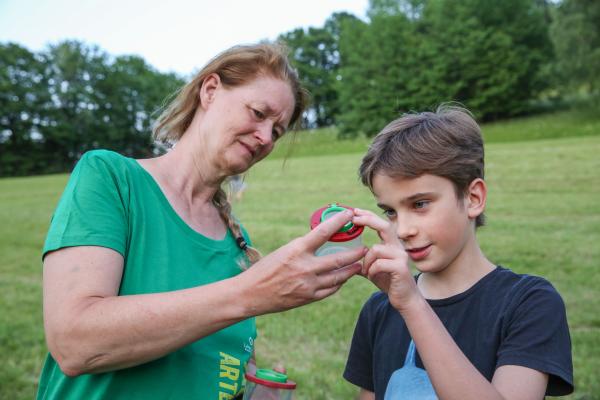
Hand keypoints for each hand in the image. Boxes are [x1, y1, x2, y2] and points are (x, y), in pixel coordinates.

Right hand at [245, 209, 365, 313]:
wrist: (249, 294)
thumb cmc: (264, 270)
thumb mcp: (283, 252)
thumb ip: (303, 249)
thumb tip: (320, 242)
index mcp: (296, 250)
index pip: (323, 232)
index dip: (338, 221)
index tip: (349, 214)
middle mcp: (305, 267)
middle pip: (338, 258)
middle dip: (355, 253)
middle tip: (365, 248)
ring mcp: (308, 284)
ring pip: (338, 277)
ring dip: (351, 270)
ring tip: (359, 265)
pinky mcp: (308, 298)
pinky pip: (330, 290)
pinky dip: (338, 283)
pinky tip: (342, 279)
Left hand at [352, 208, 420, 311]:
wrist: (405, 300)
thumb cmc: (389, 282)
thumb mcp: (373, 269)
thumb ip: (363, 262)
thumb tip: (347, 259)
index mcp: (391, 245)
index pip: (382, 224)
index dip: (369, 216)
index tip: (355, 211)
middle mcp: (398, 247)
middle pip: (385, 226)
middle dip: (368, 220)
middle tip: (354, 218)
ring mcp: (401, 256)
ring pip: (376, 249)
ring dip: (366, 261)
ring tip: (366, 271)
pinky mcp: (401, 268)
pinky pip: (379, 263)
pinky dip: (371, 270)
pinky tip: (371, 276)